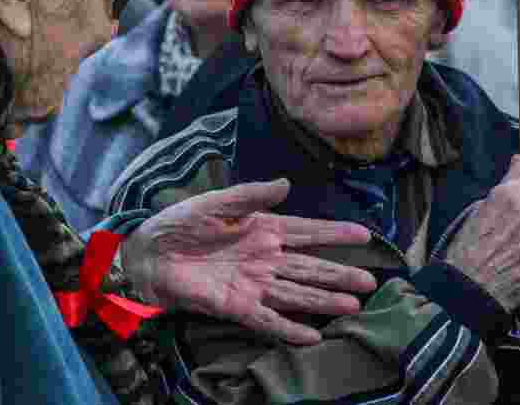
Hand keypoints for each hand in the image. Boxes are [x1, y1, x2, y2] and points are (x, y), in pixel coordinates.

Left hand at [121, 179, 376, 344]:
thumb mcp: (217, 202)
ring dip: (324, 300)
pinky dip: (289, 328)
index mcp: (263, 229)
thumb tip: (287, 183)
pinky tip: (312, 336)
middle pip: (310, 267)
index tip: (365, 235)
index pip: (307, 231)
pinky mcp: (236, 306)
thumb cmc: (181, 223)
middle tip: (371, 281)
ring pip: (297, 293)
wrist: (148, 253)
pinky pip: (268, 319)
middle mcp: (265, 258)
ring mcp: (253, 284)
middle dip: (340, 274)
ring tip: (353, 305)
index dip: (335, 234)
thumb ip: (251, 195)